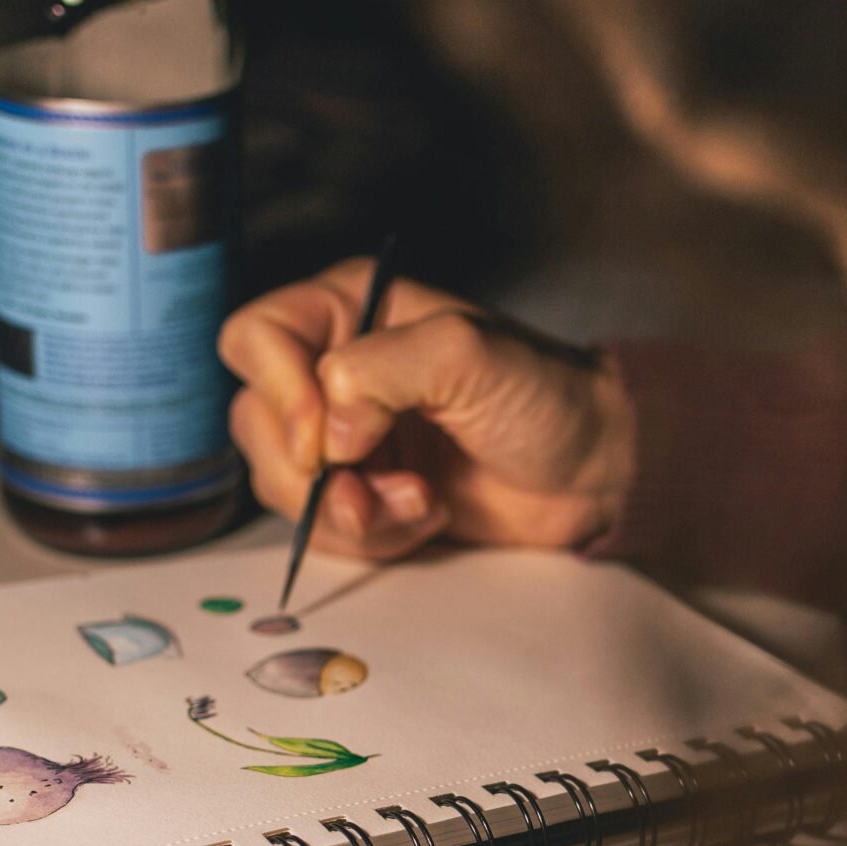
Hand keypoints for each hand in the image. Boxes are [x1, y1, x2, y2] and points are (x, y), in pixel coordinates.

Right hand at [219, 259, 637, 560]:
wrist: (592, 472)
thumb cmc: (544, 396)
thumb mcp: (468, 355)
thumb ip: (384, 370)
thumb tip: (330, 431)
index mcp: (350, 308)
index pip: (255, 337)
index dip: (279, 393)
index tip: (328, 439)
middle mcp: (334, 367)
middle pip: (256, 420)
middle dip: (313, 472)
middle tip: (371, 486)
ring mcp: (345, 436)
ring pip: (282, 484)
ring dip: (349, 511)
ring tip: (421, 501)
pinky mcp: (362, 493)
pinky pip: (321, 529)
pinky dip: (372, 536)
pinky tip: (429, 514)